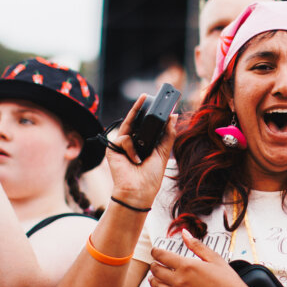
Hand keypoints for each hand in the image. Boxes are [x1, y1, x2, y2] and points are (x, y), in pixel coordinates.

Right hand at [105, 94, 178, 209]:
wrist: (139, 191)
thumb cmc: (151, 175)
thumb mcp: (163, 151)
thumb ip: (168, 133)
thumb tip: (173, 115)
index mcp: (144, 141)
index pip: (145, 122)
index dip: (149, 111)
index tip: (156, 99)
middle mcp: (132, 141)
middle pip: (134, 119)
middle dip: (139, 108)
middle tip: (146, 96)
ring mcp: (121, 144)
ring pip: (128, 126)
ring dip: (139, 140)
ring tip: (142, 157)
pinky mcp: (113, 148)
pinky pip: (124, 138)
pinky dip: (131, 148)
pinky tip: (135, 160)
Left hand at [147, 230, 256, 286]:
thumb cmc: (228, 282)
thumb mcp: (214, 259)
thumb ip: (196, 245)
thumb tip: (185, 233)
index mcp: (187, 266)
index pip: (161, 256)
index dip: (156, 252)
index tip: (155, 251)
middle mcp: (179, 281)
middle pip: (156, 271)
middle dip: (154, 265)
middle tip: (156, 264)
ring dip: (155, 280)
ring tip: (157, 277)